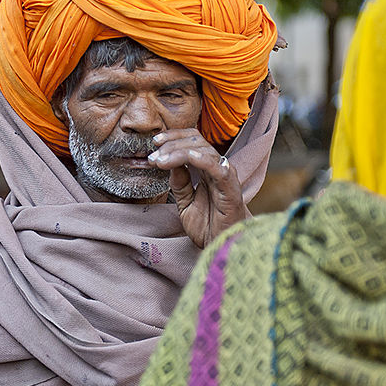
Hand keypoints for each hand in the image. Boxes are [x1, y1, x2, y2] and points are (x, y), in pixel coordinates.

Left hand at [148, 129, 245, 247]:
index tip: (155, 142)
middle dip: (172, 144)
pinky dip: (203, 161)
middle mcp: (216, 169)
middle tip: (154, 155)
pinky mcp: (231, 189)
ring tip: (162, 160)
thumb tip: (169, 164)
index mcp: (206, 170)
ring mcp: (225, 177)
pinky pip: (219, 169)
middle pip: (196, 142)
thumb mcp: (185, 204)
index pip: (192, 141)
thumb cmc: (208, 226)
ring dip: (180, 152)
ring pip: (205, 151)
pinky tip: (189, 158)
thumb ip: (179, 184)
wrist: (222, 247)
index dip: (174, 137)